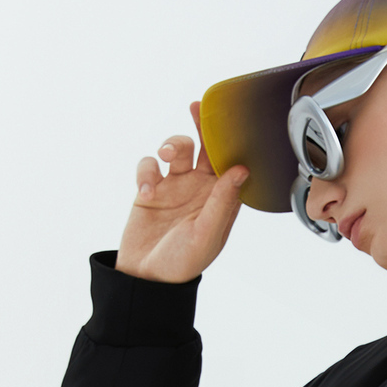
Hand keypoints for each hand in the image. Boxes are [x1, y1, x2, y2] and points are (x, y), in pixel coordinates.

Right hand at [115, 104, 248, 283]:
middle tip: (197, 107)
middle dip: (201, 127)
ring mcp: (174, 187)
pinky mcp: (150, 189)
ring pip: (176, 150)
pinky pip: (148, 166)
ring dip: (172, 145)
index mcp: (219, 200)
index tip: (228, 120)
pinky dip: (145, 171)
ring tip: (167, 157)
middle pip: (204, 148)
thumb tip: (241, 170)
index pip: (229, 164)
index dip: (230, 142)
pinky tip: (146, 190)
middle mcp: (199, 189)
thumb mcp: (206, 234)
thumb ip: (222, 202)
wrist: (146, 278)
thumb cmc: (182, 263)